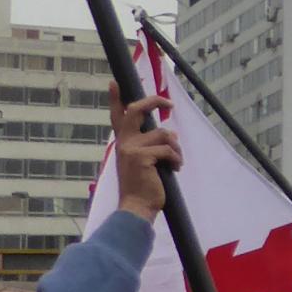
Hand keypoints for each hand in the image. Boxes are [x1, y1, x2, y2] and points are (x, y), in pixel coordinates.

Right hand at [109, 86, 181, 221]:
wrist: (136, 207)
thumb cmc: (143, 187)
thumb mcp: (144, 162)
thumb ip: (152, 146)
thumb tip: (171, 133)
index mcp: (123, 144)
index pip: (117, 117)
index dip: (116, 99)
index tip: (114, 83)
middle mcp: (124, 143)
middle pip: (137, 110)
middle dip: (154, 102)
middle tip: (169, 103)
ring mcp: (131, 149)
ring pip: (164, 134)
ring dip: (176, 149)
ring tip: (175, 163)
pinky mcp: (142, 157)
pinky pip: (169, 150)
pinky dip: (177, 159)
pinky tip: (175, 169)